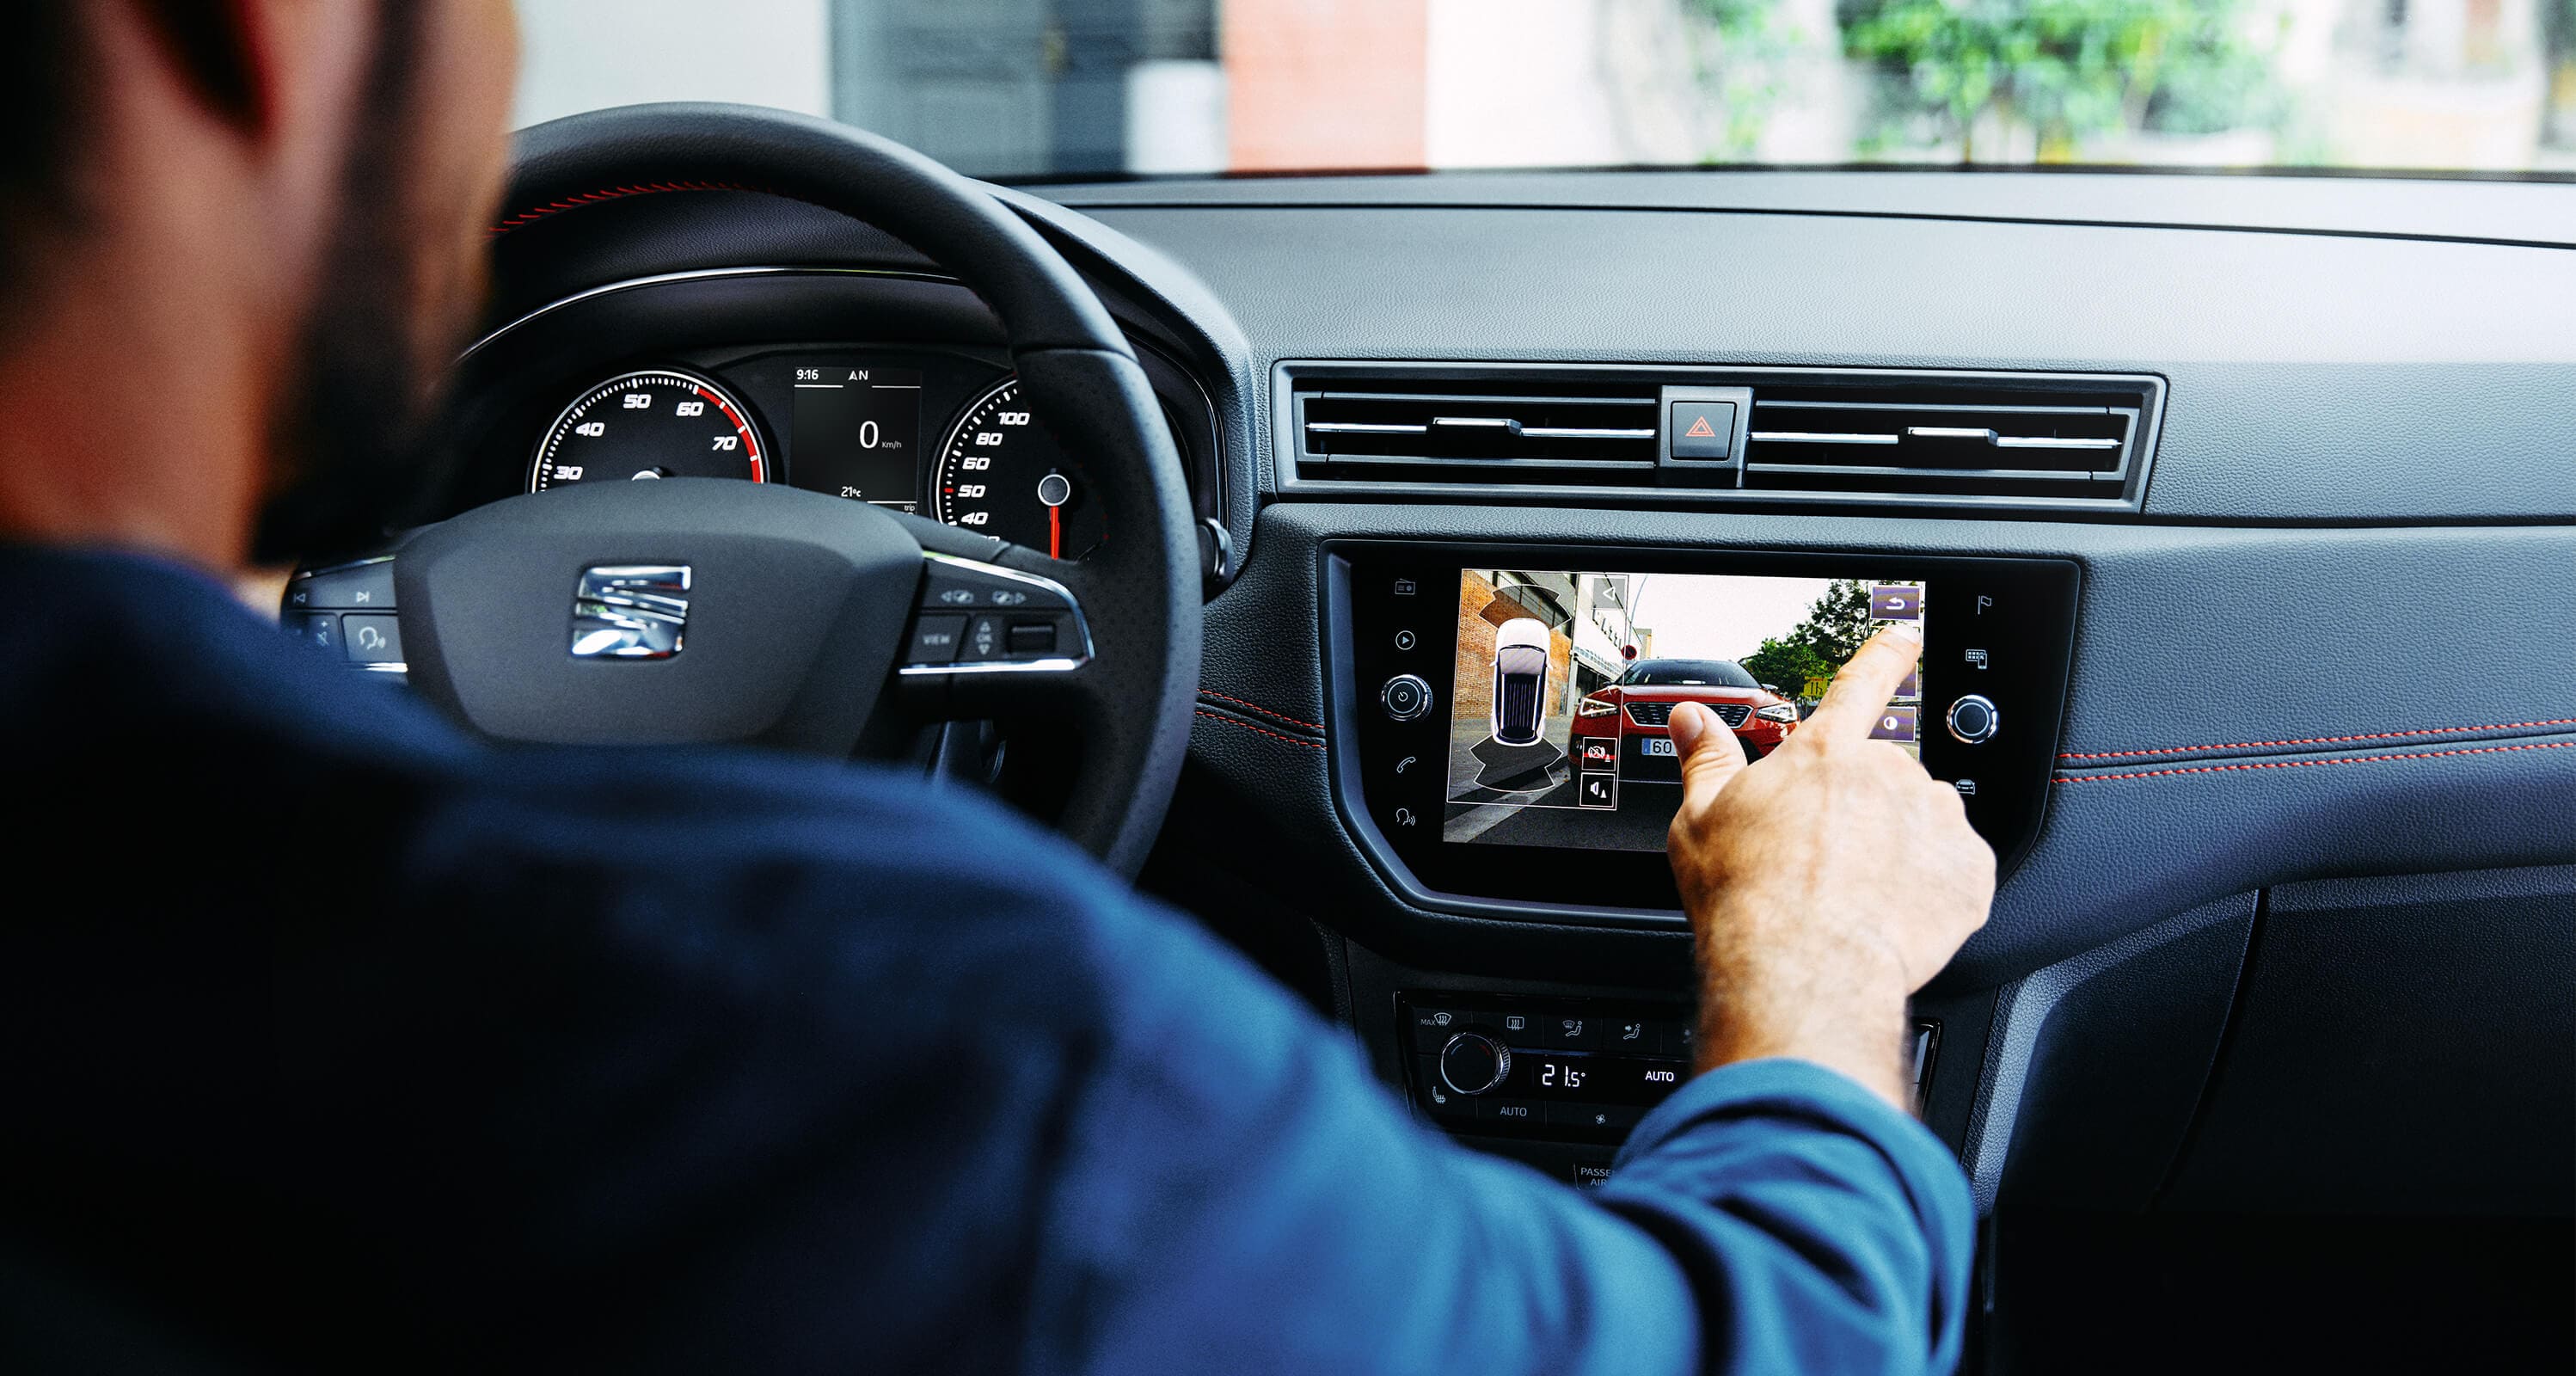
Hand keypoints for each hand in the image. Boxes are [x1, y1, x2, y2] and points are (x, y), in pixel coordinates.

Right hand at [1665, 623, 1992, 1107]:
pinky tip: (1894, 913)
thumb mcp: (1702, 819)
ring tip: (1860, 893)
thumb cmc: (1749, 898)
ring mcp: (1933, 820)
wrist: (1803, 967)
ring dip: (1902, 845)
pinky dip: (1934, 888)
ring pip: (1925, 820)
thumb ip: (1706, 760)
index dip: (1885, 656)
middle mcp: (1886, 773)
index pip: (1861, 685)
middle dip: (1866, 810)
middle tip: (1830, 860)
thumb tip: (1692, 720)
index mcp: (1823, 754)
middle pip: (1886, 776)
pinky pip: (1957, 870)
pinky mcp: (1968, 871)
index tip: (1906, 638)